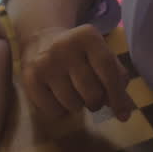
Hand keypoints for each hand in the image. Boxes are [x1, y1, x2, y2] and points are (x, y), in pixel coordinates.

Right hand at [20, 25, 135, 118]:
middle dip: (96, 101)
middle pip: (92, 93)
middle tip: (92, 96)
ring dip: (78, 105)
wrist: (41, 40)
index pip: (108, 71)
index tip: (123, 115)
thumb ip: (117, 78)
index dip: (118, 96)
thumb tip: (123, 112)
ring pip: (73, 105)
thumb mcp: (101, 55)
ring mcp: (45, 63)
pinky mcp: (29, 79)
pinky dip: (60, 111)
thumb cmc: (79, 53)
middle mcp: (64, 47)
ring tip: (73, 92)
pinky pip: (54, 111)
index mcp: (87, 36)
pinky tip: (57, 95)